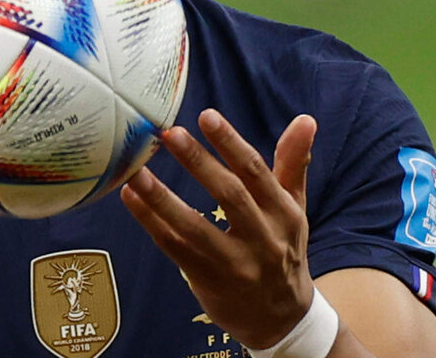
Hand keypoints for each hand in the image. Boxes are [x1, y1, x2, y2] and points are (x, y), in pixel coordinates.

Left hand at [121, 109, 316, 349]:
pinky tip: (131, 198)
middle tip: (169, 133)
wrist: (282, 318)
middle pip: (228, 195)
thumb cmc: (283, 248)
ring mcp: (234, 264)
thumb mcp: (294, 207)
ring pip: (194, 227)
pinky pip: (175, 249)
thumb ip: (294, 162)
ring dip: (161, 198)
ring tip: (136, 170)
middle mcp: (262, 238)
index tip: (206, 116)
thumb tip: (305, 119)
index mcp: (283, 213)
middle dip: (198, 162)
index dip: (230, 143)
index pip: (256, 172)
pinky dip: (151, 222)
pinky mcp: (208, 280)